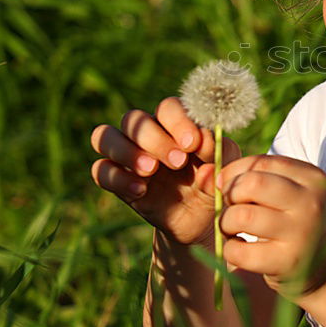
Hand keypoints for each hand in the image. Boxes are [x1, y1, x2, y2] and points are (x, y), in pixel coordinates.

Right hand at [90, 97, 239, 244]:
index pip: (168, 107)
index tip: (192, 143)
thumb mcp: (225, 167)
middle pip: (133, 118)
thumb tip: (204, 142)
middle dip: (155, 139)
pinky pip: (101, 170)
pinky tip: (141, 191)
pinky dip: (118, 178)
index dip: (177, 121)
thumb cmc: (213, 182)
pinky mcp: (117, 180)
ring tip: (151, 171)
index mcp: (176, 123)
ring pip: (104, 136)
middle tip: (178, 162)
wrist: (201, 219)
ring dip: (126, 151)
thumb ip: (219, 152)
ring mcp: (128, 155)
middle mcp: (148, 133)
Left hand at [218, 155, 325, 298]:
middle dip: (230, 195)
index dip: (234, 172)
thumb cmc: (303, 224)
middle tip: (230, 208)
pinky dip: (229, 249)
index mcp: (313, 178)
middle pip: (252, 184)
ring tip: (232, 229)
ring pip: (242, 215)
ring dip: (226, 223)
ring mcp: (300, 233)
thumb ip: (266, 177)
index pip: (261, 162)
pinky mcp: (287, 262)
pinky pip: (240, 250)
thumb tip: (216, 176)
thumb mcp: (298, 193)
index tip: (225, 186)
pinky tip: (238, 249)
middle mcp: (310, 202)